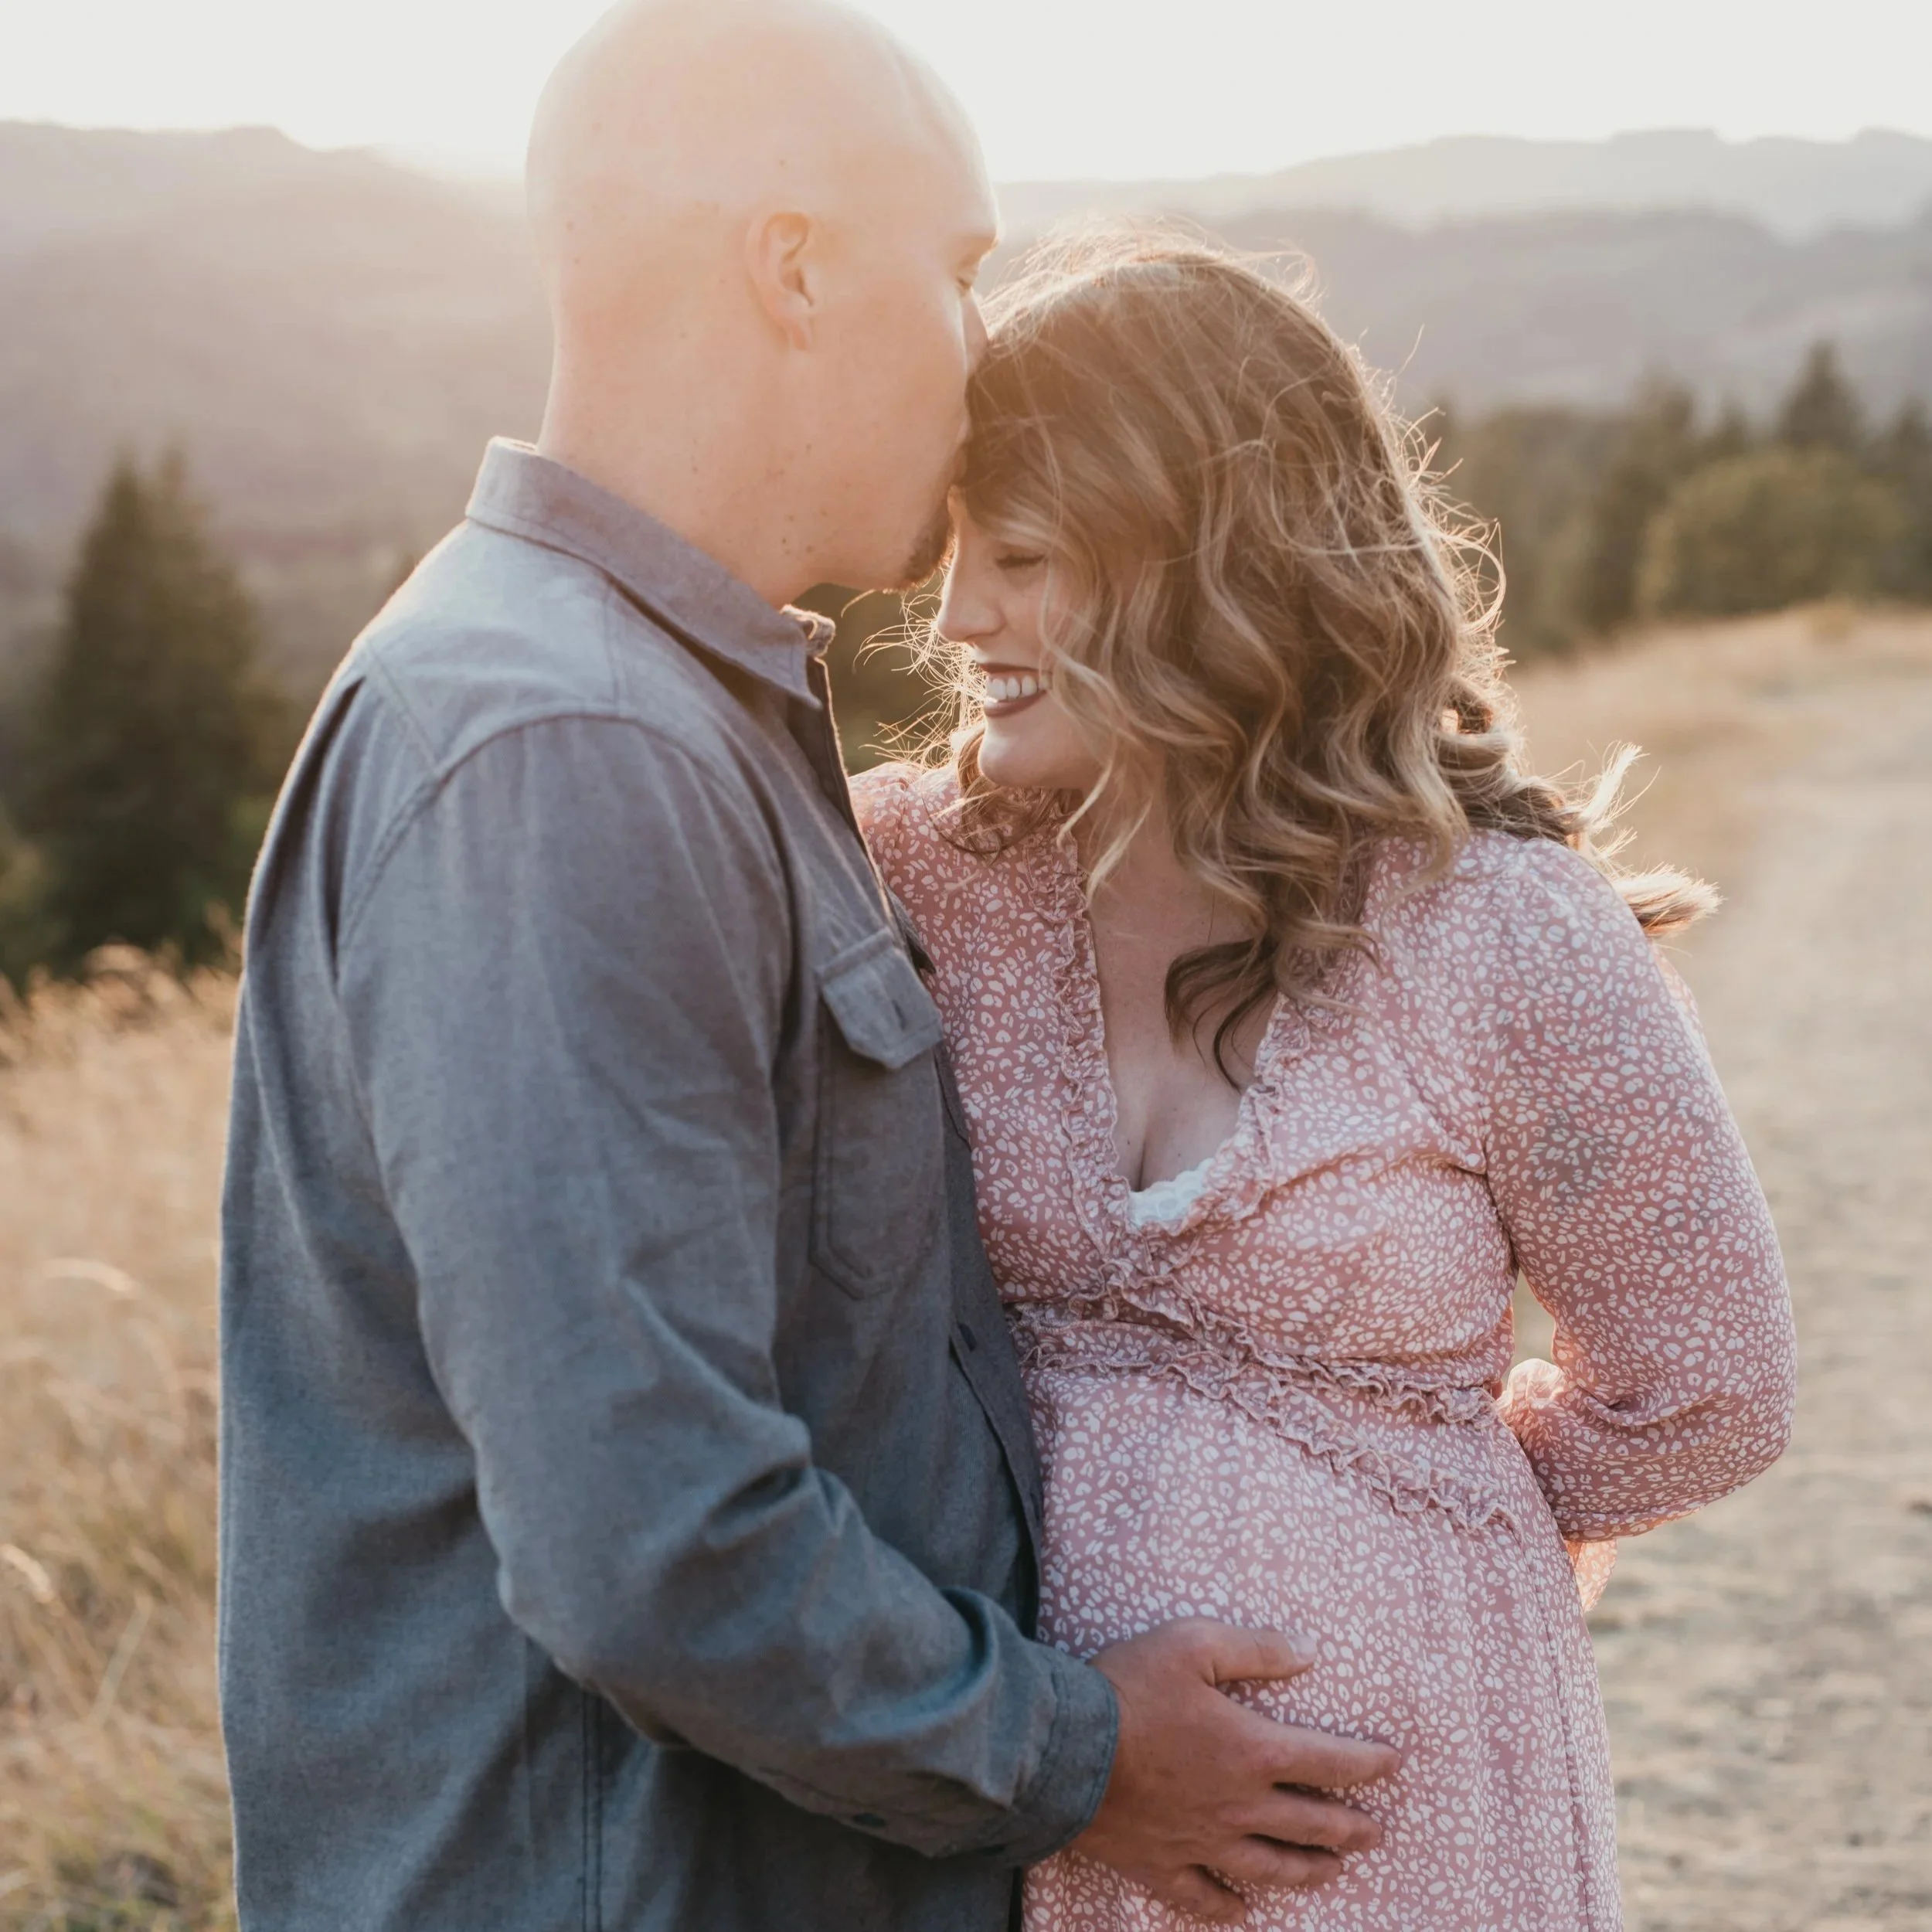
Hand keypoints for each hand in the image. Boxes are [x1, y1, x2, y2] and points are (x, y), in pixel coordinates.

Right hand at [1072, 1619, 1399, 1923]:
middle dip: (1350, 1827)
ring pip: (1271, 1868)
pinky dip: (1228, 1909)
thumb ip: (1256, 1649)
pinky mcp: (1162, 1865)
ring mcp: (1202, 1843)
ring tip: (1333, 1872)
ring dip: (1309, 1871)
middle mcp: (1239, 1806)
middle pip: (1311, 1824)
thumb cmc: (1128, 1688)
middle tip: (1376, 1832)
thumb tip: (1310, 1652)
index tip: (1395, 1763)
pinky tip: (1244, 1913)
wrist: (1064, 1749)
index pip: (1329, 1761)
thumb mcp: (1193, 1643)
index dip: (1368, 1763)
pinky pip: (1204, 1898)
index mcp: (1253, 1750)